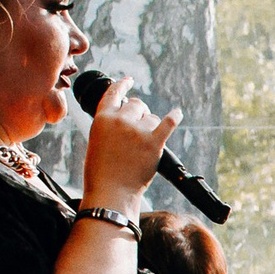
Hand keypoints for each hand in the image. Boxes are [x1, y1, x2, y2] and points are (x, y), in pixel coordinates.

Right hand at [77, 74, 176, 210]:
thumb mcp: (97, 142)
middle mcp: (120, 120)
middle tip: (139, 129)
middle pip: (137, 105)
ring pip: (152, 118)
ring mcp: (137, 131)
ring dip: (152, 127)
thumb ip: (110, 127)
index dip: (122, 86)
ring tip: (144, 145)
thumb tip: (128, 119)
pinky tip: (177, 113)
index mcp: (102, 118)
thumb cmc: (101, 173)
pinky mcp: (153, 143)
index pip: (113, 94)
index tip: (128, 81)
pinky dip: (174, 117)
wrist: (111, 192)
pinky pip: (168, 124)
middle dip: (140, 113)